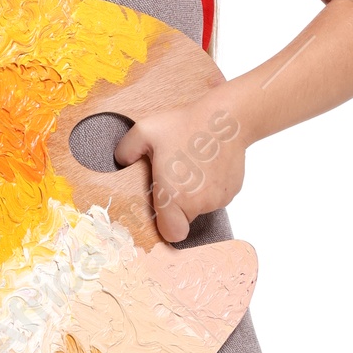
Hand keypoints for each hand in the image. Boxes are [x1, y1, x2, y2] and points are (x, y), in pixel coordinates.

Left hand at [113, 89, 247, 242]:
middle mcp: (198, 203)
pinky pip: (217, 196)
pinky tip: (207, 164)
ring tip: (193, 165)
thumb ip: (125, 150)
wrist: (226, 118)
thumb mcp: (145, 131)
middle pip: (185, 219)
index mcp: (174, 195)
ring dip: (196, 194)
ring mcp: (218, 199)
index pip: (172, 233)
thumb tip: (120, 162)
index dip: (166, 224)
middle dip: (179, 204)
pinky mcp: (232, 191)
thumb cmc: (185, 124)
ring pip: (202, 207)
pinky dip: (212, 186)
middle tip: (176, 177)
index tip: (163, 208)